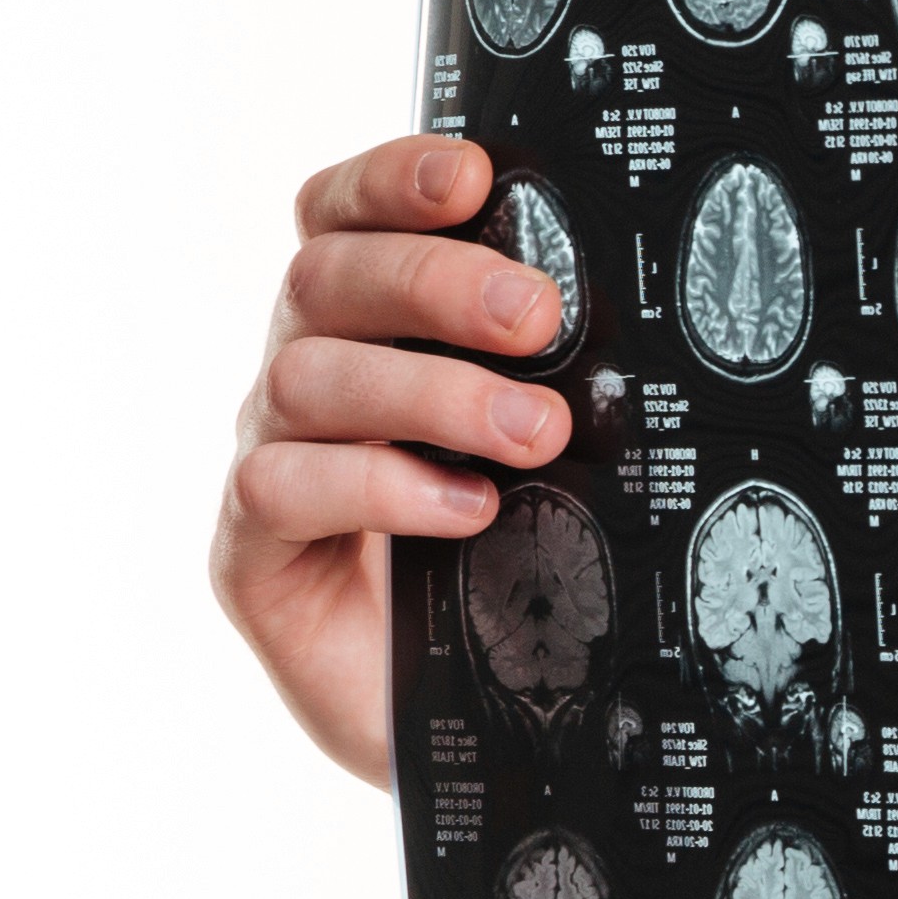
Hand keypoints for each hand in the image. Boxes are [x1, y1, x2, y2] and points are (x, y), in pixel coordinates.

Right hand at [212, 132, 575, 786]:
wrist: (474, 722)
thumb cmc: (521, 559)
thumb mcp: (552, 451)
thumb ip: (554, 370)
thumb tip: (647, 308)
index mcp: (364, 323)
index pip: (341, 215)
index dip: (391, 179)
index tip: (475, 175)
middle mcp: (303, 372)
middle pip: (327, 280)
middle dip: (434, 283)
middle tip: (539, 317)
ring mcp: (267, 457)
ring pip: (309, 380)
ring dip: (430, 394)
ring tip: (535, 433)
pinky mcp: (250, 554)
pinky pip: (281, 490)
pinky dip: (377, 487)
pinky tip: (465, 508)